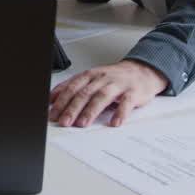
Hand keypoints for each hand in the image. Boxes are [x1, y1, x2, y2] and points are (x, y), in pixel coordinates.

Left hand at [48, 59, 168, 126]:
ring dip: (90, 111)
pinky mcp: (134, 93)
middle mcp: (102, 79)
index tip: (52, 114)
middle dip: (72, 108)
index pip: (72, 88)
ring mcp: (118, 85)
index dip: (61, 101)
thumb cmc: (114, 78)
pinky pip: (126, 103)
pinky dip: (120, 113)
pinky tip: (114, 123)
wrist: (142, 70)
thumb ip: (72, 86)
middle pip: (84, 93)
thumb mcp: (91, 78)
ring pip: (102, 97)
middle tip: (64, 122)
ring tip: (82, 124)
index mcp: (90, 75)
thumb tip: (52, 98)